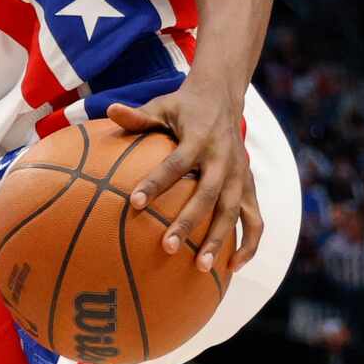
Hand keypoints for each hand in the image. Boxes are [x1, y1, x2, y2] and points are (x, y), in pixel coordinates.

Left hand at [107, 83, 262, 274]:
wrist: (225, 95)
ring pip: (234, 211)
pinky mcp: (250, 185)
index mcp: (199, 138)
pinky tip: (232, 268)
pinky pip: (254, 218)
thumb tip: (109, 109)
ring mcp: (241, 174)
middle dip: (189, 222)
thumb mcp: (161, 106)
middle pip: (207, 195)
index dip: (156, 183)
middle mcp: (224, 158)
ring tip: (201, 267)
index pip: (175, 164)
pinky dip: (249, 243)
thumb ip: (138, 116)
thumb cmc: (184, 106)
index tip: (134, 203)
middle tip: (167, 247)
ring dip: (219, 240)